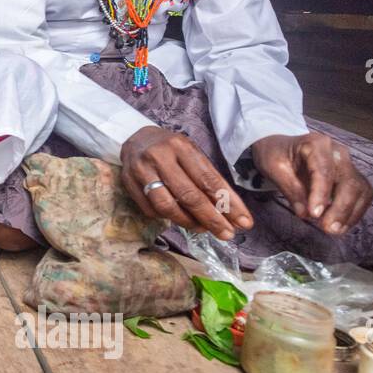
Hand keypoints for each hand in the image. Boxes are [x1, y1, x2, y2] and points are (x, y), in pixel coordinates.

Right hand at [120, 125, 252, 240]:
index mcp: (181, 146)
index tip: (243, 222)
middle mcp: (160, 157)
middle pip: (189, 195)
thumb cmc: (171, 149)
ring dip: (189, 222)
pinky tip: (179, 219)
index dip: (228, 203)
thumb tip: (229, 211)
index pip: (208, 180)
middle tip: (227, 234)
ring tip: (203, 229)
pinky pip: (151, 210)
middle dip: (211, 218)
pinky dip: (168, 218)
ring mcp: (141, 171)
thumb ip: (208, 178)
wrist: (135, 139)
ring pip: (167, 206)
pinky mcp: (128, 183)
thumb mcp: (192, 154)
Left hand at [251, 132, 372, 234]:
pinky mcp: (352, 177)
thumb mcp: (273, 168)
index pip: (324, 170)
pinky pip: (362, 195)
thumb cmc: (276, 155)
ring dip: (350, 213)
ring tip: (333, 230)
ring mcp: (348, 164)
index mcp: (316, 144)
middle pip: (350, 181)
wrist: (282, 147)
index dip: (321, 194)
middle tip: (327, 228)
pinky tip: (340, 225)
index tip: (315, 215)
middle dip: (341, 208)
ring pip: (361, 190)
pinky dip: (354, 212)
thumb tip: (304, 213)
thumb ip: (289, 189)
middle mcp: (338, 152)